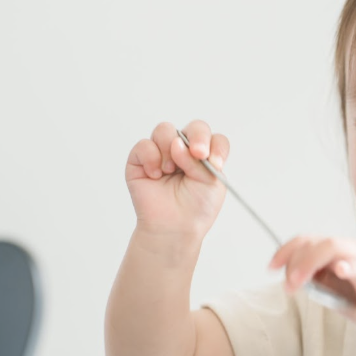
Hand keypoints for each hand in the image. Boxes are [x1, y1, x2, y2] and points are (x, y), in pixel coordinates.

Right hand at [125, 120, 229, 238]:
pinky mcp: (141, 160)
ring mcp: (162, 153)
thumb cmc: (195, 208)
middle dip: (197, 137)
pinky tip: (156, 175)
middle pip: (193, 127)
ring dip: (169, 148)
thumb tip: (178, 144)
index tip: (214, 161)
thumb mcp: (212, 184)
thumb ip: (201, 161)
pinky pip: (144, 145)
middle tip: (197, 154)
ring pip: (165, 130)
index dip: (215, 145)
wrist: (174, 228)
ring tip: (170, 170)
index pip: (213, 138)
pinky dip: (151, 158)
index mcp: (204, 156)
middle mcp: (184, 150)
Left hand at [268, 236, 355, 335]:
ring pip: (333, 247)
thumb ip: (312, 279)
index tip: (271, 268)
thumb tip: (289, 277)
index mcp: (336, 250)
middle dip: (295, 262)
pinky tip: (340, 270)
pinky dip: (349, 266)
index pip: (306, 240)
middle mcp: (349, 249)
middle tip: (288, 286)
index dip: (285, 251)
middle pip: (315, 243)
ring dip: (310, 263)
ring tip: (299, 282)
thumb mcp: (329, 287)